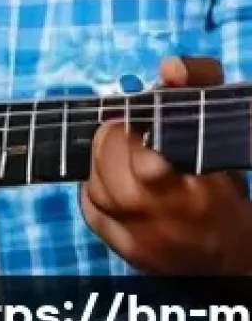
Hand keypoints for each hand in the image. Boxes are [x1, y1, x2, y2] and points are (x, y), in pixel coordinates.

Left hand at [80, 55, 251, 273]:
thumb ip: (198, 88)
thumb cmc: (223, 185)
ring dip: (101, 162)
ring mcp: (143, 241)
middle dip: (113, 143)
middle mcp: (165, 223)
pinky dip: (94, 188)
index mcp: (194, 194)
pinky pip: (91, 211)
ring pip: (98, 190)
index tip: (138, 122)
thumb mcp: (220, 132)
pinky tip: (110, 176)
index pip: (145, 163)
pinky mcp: (127, 252)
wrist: (230, 254)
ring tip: (119, 150)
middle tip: (124, 130)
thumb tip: (170, 66)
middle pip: (112, 175)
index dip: (132, 134)